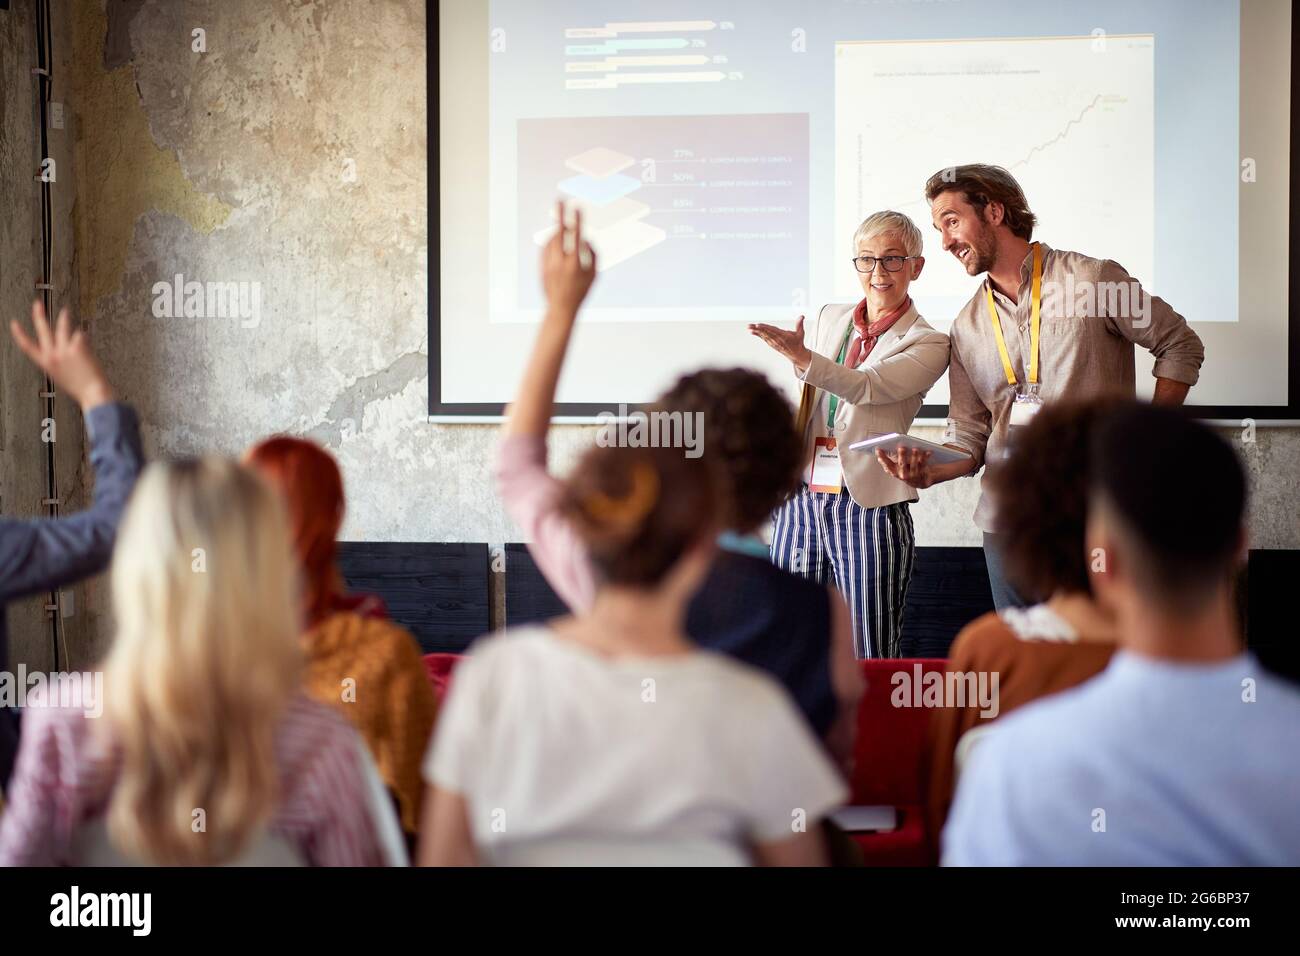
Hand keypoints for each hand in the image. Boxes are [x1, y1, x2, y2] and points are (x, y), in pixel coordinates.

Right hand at [10, 301, 112, 410]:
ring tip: (65, 311)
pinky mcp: (78, 346)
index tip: (15, 323)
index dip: (19, 334)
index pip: (27, 346)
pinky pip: (81, 335)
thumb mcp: (61, 375)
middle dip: (39, 314)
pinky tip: (89, 345)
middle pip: (43, 330)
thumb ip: (58, 361)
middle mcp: (53, 355)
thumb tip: (62, 347)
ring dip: (64, 317)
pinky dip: (85, 338)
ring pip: (62, 327)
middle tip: (37, 303)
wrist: (94, 392)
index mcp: (46, 364)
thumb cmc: (80, 387)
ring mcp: (65, 349)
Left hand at [541, 200, 596, 317]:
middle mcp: (560, 262)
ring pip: (551, 240)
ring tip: (562, 226)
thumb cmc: (581, 291)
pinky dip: (550, 242)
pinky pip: (545, 248)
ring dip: (557, 230)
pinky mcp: (542, 267)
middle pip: (559, 232)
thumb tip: (587, 238)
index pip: (576, 235)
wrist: (561, 308)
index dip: (578, 220)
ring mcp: (549, 264)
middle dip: (560, 215)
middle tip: (559, 200)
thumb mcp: (594, 275)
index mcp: (575, 263)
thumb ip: (593, 255)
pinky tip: (554, 239)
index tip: (578, 207)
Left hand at [749, 316, 811, 368]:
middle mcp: (777, 340)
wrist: (796, 354)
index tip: (758, 325)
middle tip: (750, 326)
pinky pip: (764, 338)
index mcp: (784, 337)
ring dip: (756, 332)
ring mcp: (774, 343)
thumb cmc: (798, 342)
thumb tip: (802, 316)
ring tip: (749, 328)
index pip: (773, 331)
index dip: (765, 328)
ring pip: (764, 336)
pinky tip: (753, 332)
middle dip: (757, 329)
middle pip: (766, 333)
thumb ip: (800, 324)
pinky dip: (758, 335)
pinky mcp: (772, 344)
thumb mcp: (801, 333)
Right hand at [876, 445, 936, 488]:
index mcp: (895, 472)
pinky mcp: (922, 473)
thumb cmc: (906, 472)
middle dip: (901, 456)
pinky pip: (924, 464)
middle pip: (902, 465)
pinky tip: (927, 451)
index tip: (879, 449)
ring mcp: (913, 475)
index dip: (883, 457)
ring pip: (914, 465)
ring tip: (915, 449)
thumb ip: (888, 463)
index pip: (887, 464)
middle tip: (901, 447)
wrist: (920, 481)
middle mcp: (903, 475)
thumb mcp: (896, 469)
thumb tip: (878, 456)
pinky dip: (926, 457)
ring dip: (915, 456)